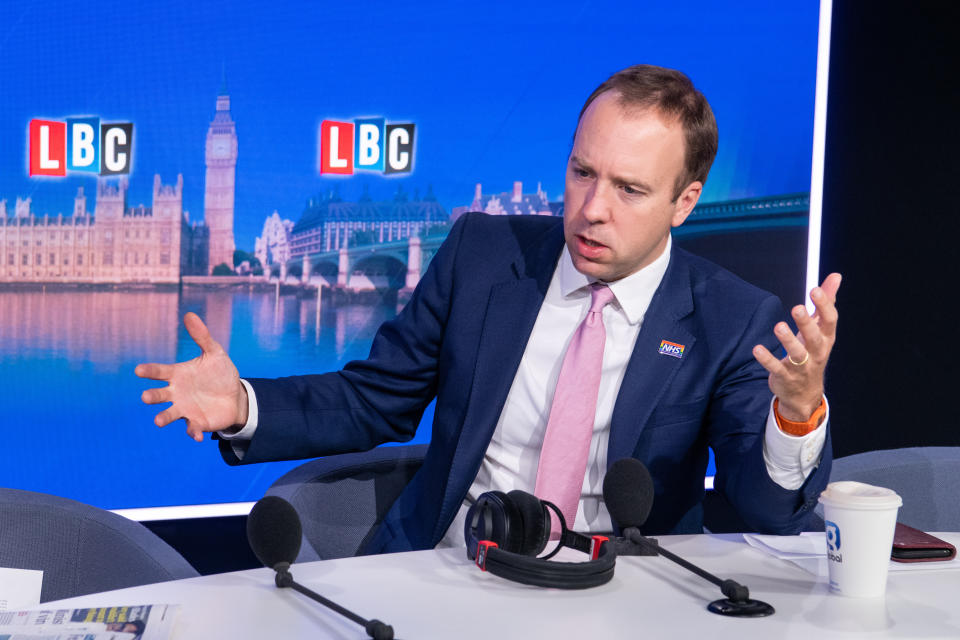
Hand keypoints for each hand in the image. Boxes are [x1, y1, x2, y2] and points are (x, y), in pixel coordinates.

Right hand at [135, 312, 247, 441]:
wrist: (235, 395)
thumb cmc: (220, 373)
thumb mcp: (214, 353)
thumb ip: (202, 336)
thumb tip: (189, 314)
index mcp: (178, 375)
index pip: (160, 372)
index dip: (149, 371)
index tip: (139, 370)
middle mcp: (176, 393)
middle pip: (159, 395)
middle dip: (152, 396)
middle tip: (146, 397)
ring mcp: (185, 409)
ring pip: (169, 414)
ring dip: (163, 417)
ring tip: (158, 421)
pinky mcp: (197, 422)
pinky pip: (191, 428)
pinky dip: (192, 432)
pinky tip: (196, 435)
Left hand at [752, 273, 841, 421]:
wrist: (804, 393)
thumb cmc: (812, 352)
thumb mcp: (820, 330)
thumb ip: (825, 303)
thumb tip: (835, 276)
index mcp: (826, 338)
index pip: (830, 321)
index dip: (824, 306)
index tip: (815, 289)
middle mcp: (816, 352)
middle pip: (814, 337)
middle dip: (806, 323)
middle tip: (797, 308)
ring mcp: (801, 367)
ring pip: (796, 354)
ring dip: (787, 340)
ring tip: (778, 326)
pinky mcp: (785, 377)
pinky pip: (776, 368)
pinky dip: (767, 359)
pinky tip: (757, 348)